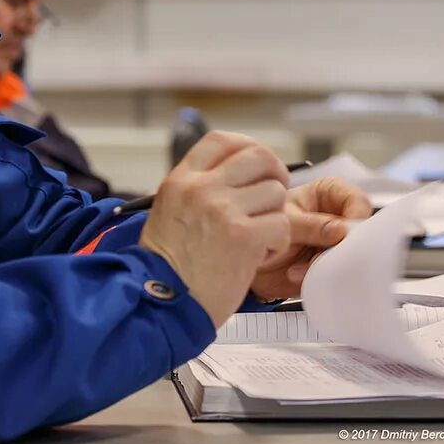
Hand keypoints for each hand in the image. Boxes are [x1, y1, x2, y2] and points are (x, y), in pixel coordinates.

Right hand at [139, 131, 291, 327]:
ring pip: (275, 192)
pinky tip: (259, 256)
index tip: (256, 165)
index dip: (246, 147)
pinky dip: (277, 243)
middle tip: (271, 198)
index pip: (221, 141)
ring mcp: (223, 210)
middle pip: (257, 156)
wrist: (162, 303)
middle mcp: (202, 188)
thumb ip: (197, 189)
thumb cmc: (167, 266)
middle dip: (274, 174)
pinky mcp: (244, 237)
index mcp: (181, 180)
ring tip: (258, 237)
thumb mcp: (169, 212)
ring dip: (274, 215)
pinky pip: (281, 224)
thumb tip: (234, 174)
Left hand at [250, 177, 372, 300]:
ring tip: (299, 268)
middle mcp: (336, 219)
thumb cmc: (259, 223)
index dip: (356, 215)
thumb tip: (341, 230)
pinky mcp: (330, 268)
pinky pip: (339, 276)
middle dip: (345, 246)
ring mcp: (334, 245)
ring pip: (352, 256)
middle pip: (360, 232)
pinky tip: (296, 275)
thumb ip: (310, 224)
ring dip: (329, 265)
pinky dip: (321, 279)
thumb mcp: (283, 219)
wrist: (244, 254)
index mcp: (328, 194)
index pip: (356, 200)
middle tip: (324, 254)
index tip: (345, 231)